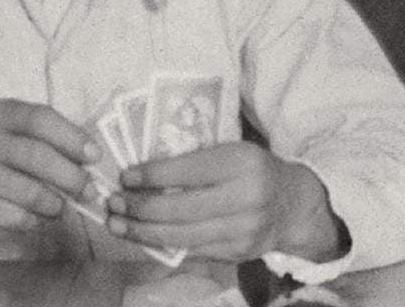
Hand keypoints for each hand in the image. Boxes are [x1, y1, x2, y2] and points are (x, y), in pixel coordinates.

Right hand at [0, 100, 100, 232]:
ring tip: (61, 207)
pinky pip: (17, 216)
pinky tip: (35, 216)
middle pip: (39, 157)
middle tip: (90, 191)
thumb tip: (92, 159)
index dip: (73, 137)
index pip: (41, 119)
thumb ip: (47, 138)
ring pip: (32, 192)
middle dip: (73, 177)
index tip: (94, 156)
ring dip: (56, 204)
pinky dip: (35, 220)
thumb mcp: (11, 133)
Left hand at [106, 142, 347, 261]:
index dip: (150, 176)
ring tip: (116, 224)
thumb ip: (193, 157)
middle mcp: (244, 198)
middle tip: (113, 203)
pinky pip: (190, 253)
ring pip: (180, 236)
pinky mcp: (236, 254)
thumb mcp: (229, 150)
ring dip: (141, 232)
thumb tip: (140, 168)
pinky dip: (160, 246)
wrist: (291, 204)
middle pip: (179, 209)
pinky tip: (140, 238)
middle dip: (139, 208)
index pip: (186, 171)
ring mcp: (241, 231)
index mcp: (240, 163)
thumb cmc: (250, 169)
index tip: (124, 176)